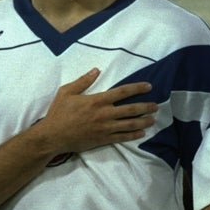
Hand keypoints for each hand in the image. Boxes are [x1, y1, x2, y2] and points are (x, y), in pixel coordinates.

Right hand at [35, 68, 157, 154]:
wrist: (53, 136)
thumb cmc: (58, 113)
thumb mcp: (67, 92)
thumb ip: (83, 81)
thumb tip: (96, 70)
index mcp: (97, 100)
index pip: (122, 92)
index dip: (137, 88)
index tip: (149, 86)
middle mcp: (104, 114)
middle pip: (130, 109)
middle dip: (145, 107)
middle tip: (156, 106)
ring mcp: (105, 128)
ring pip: (129, 124)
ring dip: (143, 122)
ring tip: (153, 120)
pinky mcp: (103, 139)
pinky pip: (122, 137)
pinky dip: (133, 135)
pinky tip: (141, 134)